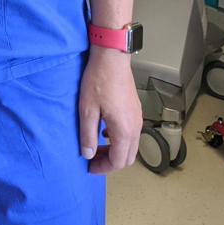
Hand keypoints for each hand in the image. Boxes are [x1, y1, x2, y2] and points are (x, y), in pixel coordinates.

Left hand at [78, 46, 141, 172]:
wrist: (111, 56)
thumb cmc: (98, 79)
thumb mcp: (87, 109)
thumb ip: (88, 135)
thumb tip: (88, 154)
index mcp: (124, 130)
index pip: (117, 161)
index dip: (103, 168)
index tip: (89, 167)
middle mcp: (135, 127)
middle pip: (127, 157)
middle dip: (110, 162)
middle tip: (92, 159)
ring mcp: (137, 118)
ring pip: (131, 146)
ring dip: (115, 151)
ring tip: (96, 145)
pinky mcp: (135, 109)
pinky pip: (131, 133)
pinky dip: (119, 139)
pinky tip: (104, 130)